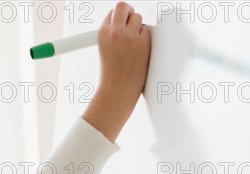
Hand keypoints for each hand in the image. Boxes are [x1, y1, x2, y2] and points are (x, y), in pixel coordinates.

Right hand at [82, 2, 150, 142]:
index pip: (112, 13)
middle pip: (123, 6)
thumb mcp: (104, 49)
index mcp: (102, 33)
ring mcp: (130, 36)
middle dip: (128, 13)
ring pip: (138, 18)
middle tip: (131, 25)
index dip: (119, 20)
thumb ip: (113, 34)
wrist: (118, 90)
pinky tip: (141, 51)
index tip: (122, 27)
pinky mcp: (143, 43)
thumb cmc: (111, 74)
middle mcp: (115, 32)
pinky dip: (146, 39)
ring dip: (138, 27)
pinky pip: (147, 31)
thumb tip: (126, 22)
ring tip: (134, 44)